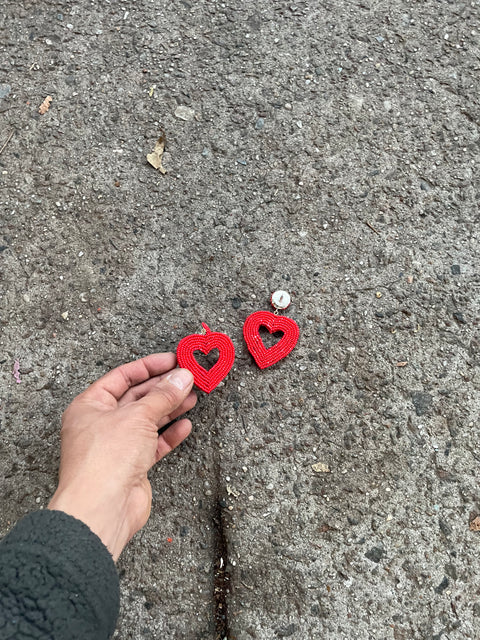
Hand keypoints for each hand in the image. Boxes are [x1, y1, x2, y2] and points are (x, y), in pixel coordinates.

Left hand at [48, 353, 195, 560]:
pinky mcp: (131, 465)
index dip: (149, 366)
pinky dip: (169, 434)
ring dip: (171, 408)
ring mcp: (117, 445)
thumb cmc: (105, 459)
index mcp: (90, 405)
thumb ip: (163, 395)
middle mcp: (101, 423)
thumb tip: (183, 376)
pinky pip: (153, 443)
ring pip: (148, 420)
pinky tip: (185, 425)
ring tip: (193, 397)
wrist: (102, 508)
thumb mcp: (138, 416)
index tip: (174, 360)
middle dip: (164, 387)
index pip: (122, 377)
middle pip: (137, 398)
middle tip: (189, 377)